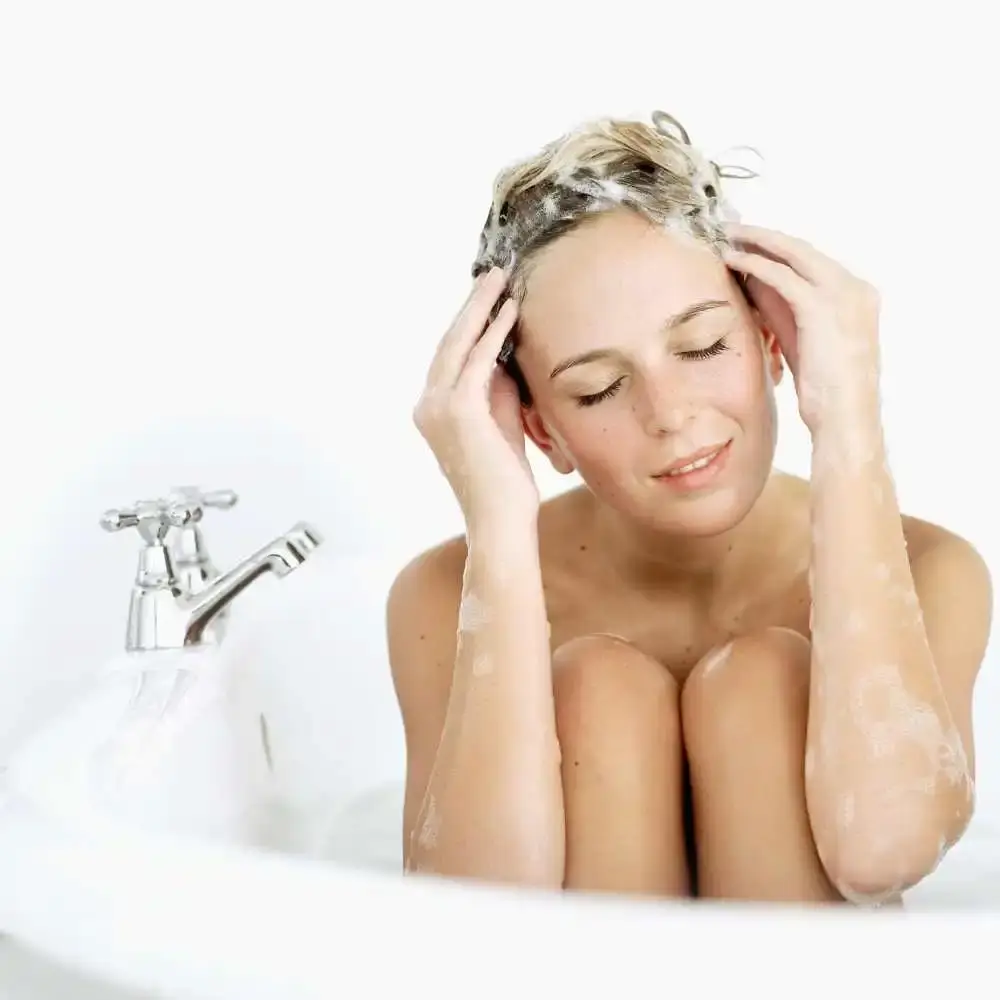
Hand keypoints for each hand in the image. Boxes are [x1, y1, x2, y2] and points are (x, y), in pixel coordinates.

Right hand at [413, 268, 539, 526]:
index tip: (488, 297)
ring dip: (481, 309)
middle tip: (493, 275)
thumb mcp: (500, 424)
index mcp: (432, 411)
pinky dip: (493, 333)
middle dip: (472, 306)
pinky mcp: (458, 411)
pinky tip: (509, 312)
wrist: (499, 521)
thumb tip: (506, 354)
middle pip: (449, 342)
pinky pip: (478, 361)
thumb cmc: (504, 482)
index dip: (468, 324)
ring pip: (458, 344)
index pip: (450, 357)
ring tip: (500, 281)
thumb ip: (497, 390)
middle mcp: (427, 406)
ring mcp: (438, 408)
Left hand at [722, 223, 881, 432]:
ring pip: (793, 254)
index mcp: (856, 296)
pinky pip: (781, 276)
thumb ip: (785, 313)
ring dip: (757, 242)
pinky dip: (755, 264)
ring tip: (727, 235)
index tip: (752, 242)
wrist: (846, 419)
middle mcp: (854, 289)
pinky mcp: (822, 307)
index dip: (779, 250)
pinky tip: (732, 259)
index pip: (812, 262)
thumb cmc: (826, 392)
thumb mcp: (804, 343)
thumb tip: (755, 289)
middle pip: (803, 250)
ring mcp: (842, 294)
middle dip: (766, 237)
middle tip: (734, 228)